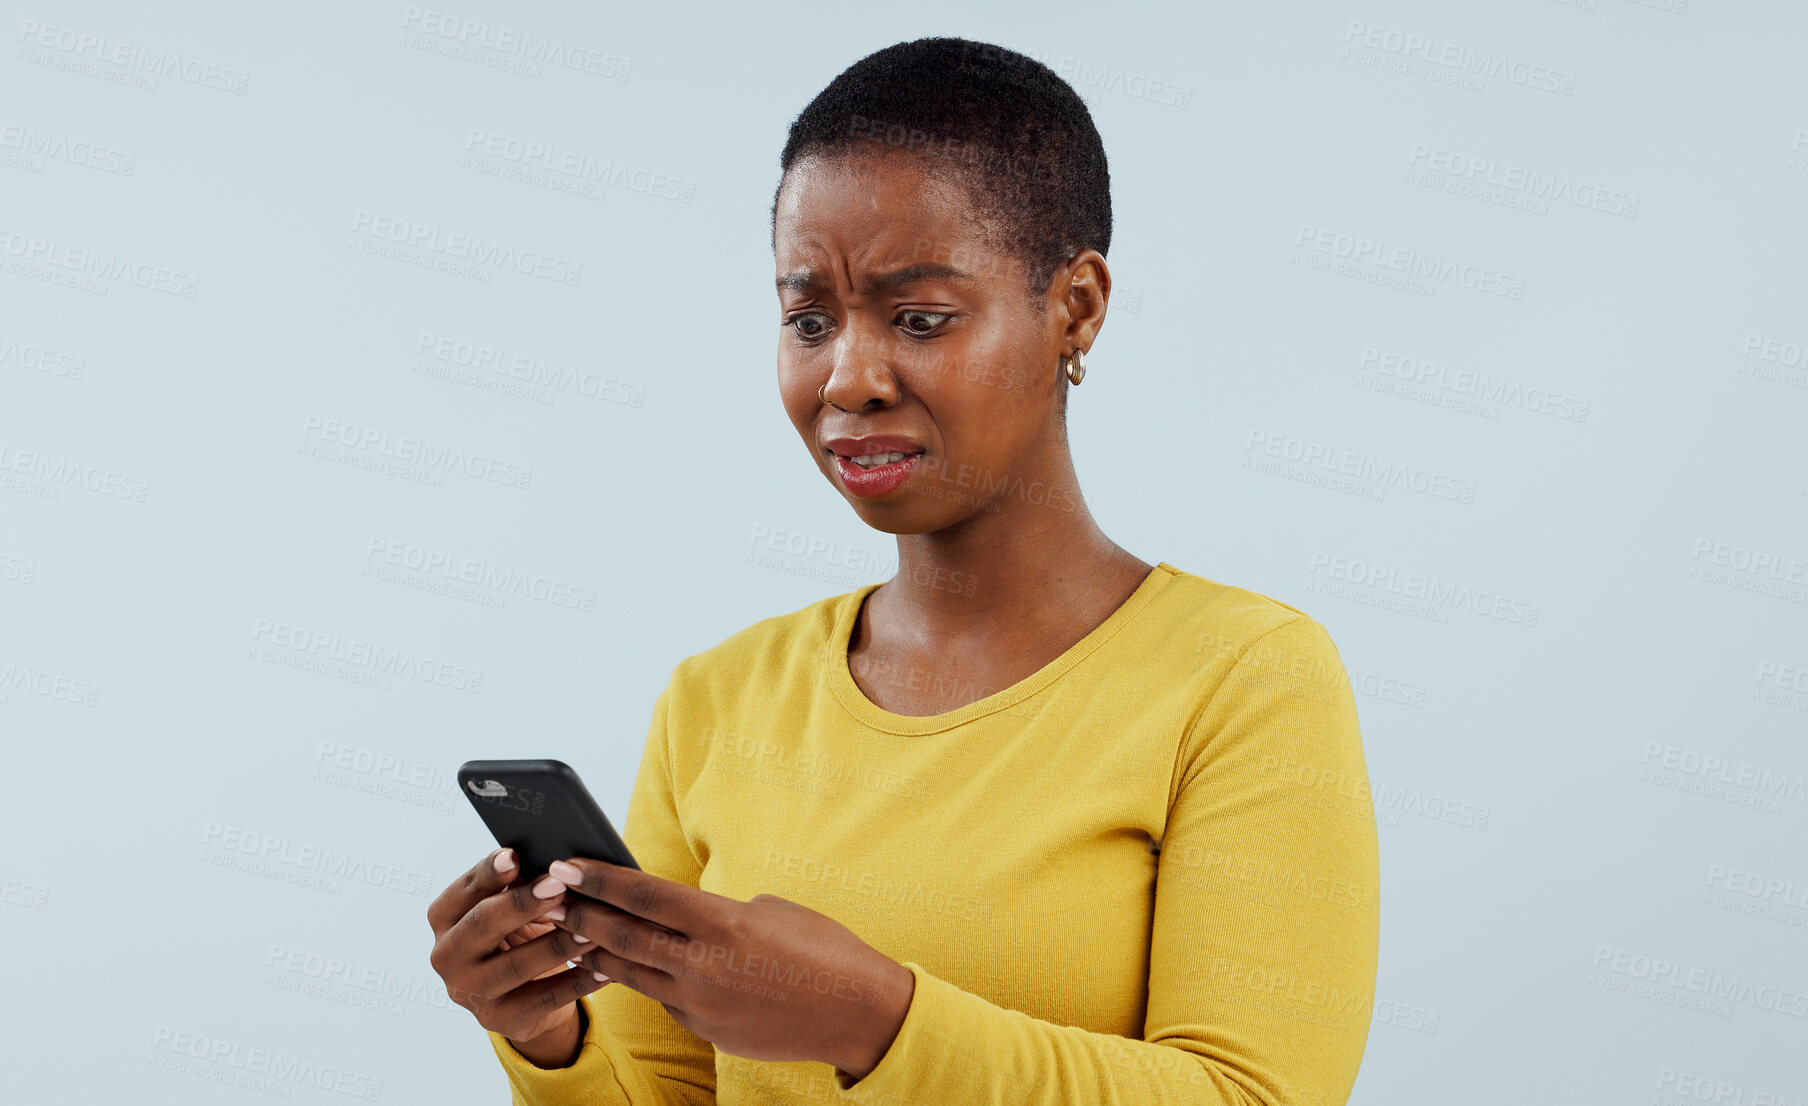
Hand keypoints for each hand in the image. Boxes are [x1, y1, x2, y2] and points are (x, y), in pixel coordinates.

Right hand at [426, 849, 610, 1055]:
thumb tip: (549, 857)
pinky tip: (604, 968)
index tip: (514, 855)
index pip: (463, 891)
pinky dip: (578, 982)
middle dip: (522, 904)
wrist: (525, 998)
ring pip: (516, 966)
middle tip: (559, 885)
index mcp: (445, 919)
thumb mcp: (510, 907)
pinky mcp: (501, 1020)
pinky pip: (545, 999)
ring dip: (557, 945)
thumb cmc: (517, 935)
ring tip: (591, 928)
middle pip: (482, 925)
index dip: (488, 873)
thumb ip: (516, 883)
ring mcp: (471, 993)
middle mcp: (447, 957)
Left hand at [540, 857, 915, 1079]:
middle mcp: (703, 965)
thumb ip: (718, 912)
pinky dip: (649, 979)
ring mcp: (700, 1003)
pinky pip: (665, 999)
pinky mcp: (705, 1030)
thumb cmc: (823, 949)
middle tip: (551, 898)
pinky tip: (638, 966)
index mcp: (722, 922)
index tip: (567, 864)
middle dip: (581, 914)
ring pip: (631, 973)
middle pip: (623, 935)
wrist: (856, 1012)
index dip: (600, 878)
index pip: (643, 895)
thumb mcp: (771, 909)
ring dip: (600, 951)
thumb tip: (684, 915)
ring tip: (577, 933)